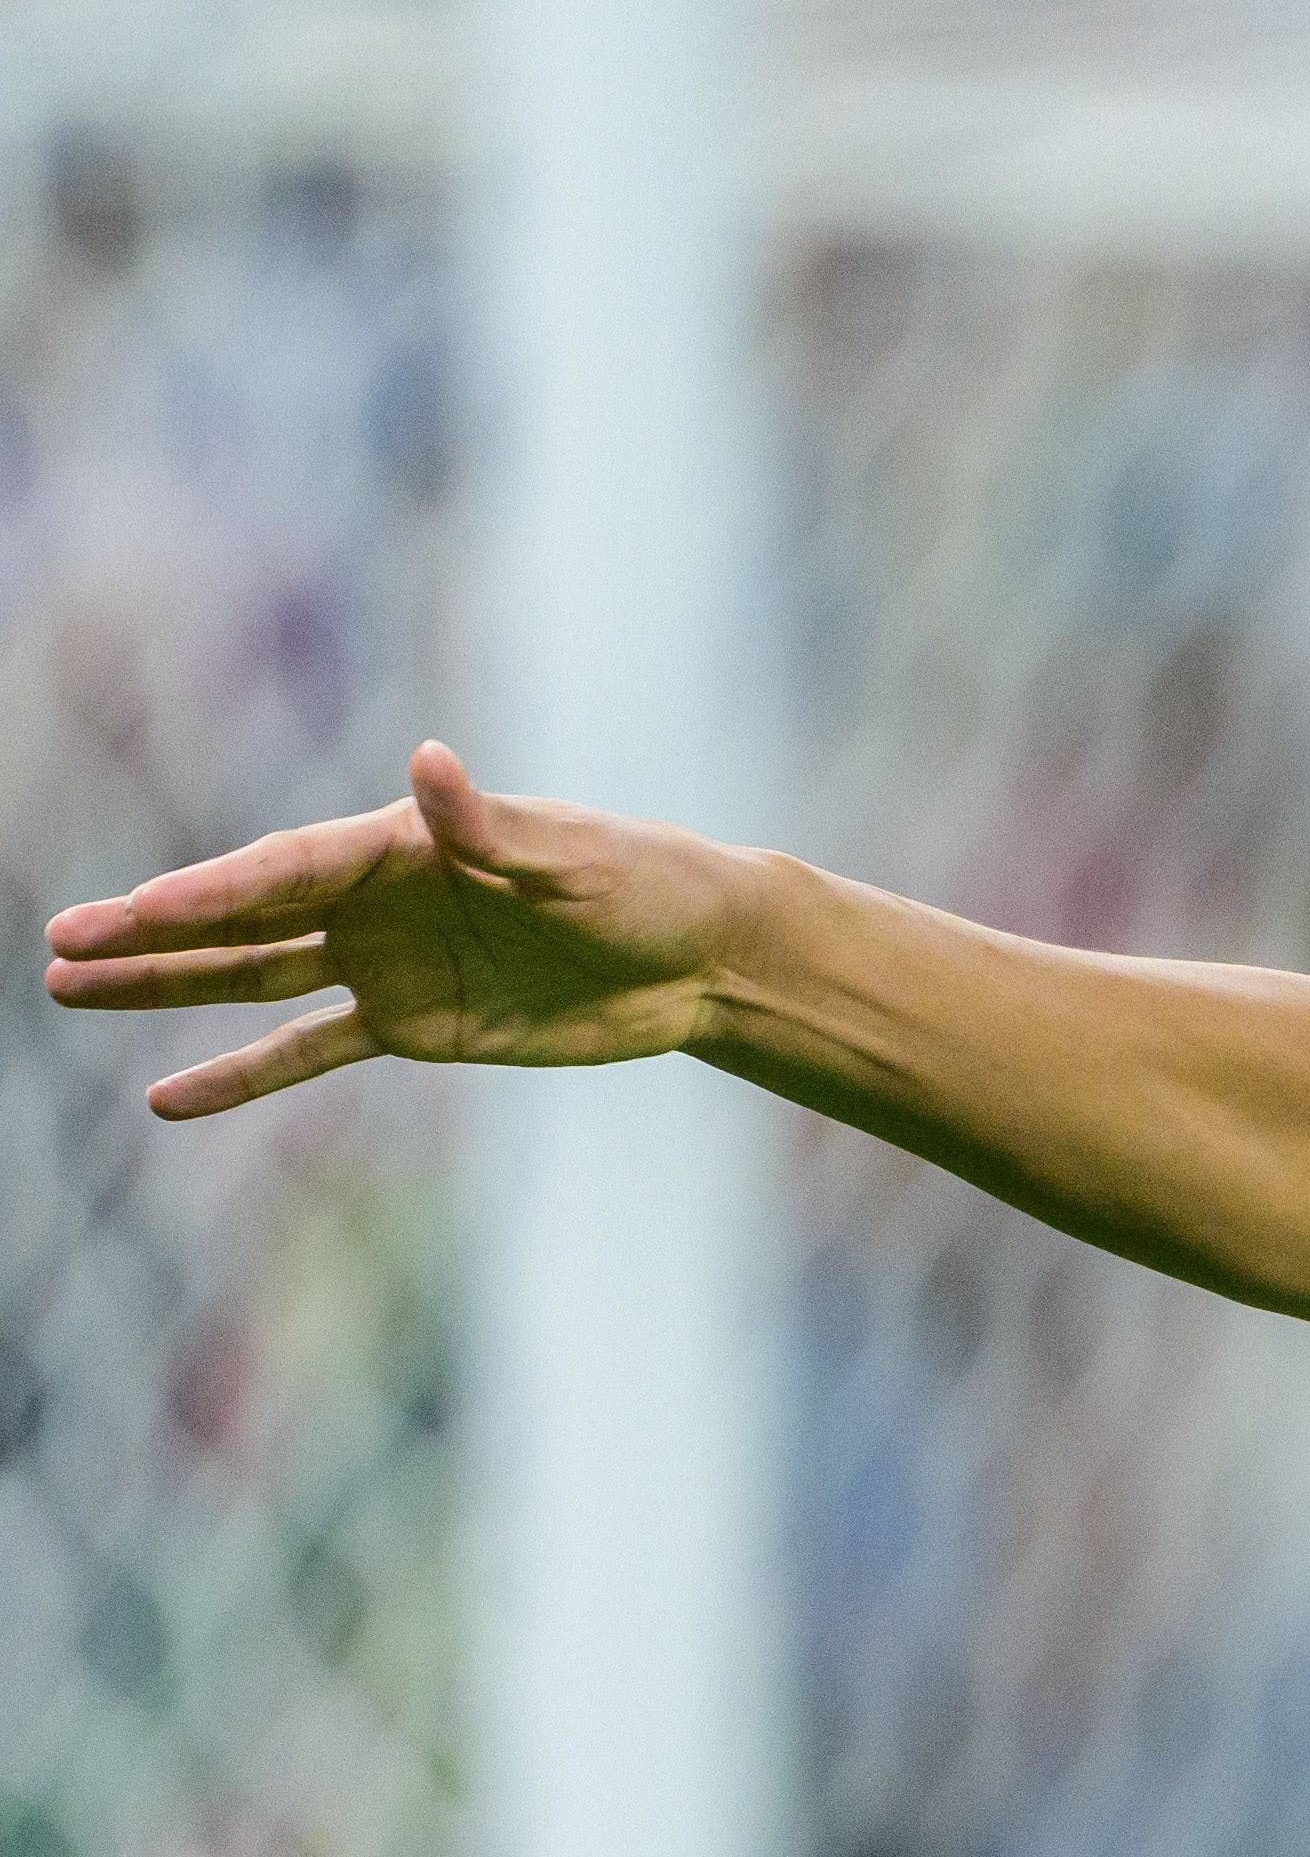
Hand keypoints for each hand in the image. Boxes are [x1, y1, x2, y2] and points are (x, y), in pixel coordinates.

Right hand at [40, 743, 750, 1118]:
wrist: (700, 955)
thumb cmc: (645, 884)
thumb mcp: (571, 857)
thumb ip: (490, 827)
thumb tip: (429, 762)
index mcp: (403, 847)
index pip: (286, 872)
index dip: (210, 892)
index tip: (135, 911)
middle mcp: (378, 902)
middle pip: (244, 920)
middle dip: (152, 935)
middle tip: (59, 946)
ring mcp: (387, 965)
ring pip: (253, 980)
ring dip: (165, 989)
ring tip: (69, 988)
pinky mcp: (414, 1027)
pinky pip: (308, 1053)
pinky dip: (241, 1075)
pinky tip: (170, 1094)